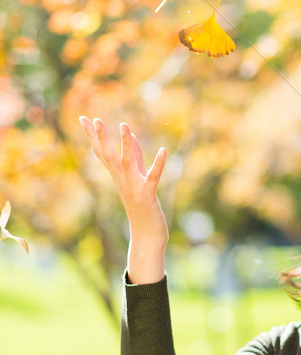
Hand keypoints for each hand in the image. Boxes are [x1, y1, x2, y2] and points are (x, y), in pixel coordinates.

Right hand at [79, 118, 168, 275]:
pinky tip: (163, 150)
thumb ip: (137, 158)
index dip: (93, 135)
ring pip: (127, 163)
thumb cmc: (143, 207)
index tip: (83, 118)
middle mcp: (122, 181)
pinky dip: (158, 164)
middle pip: (108, 156)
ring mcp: (133, 188)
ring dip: (126, 145)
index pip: (102, 152)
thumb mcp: (139, 178)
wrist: (147, 236)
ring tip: (124, 125)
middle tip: (93, 118)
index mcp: (119, 176)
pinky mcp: (147, 196)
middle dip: (101, 137)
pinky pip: (152, 177)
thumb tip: (133, 137)